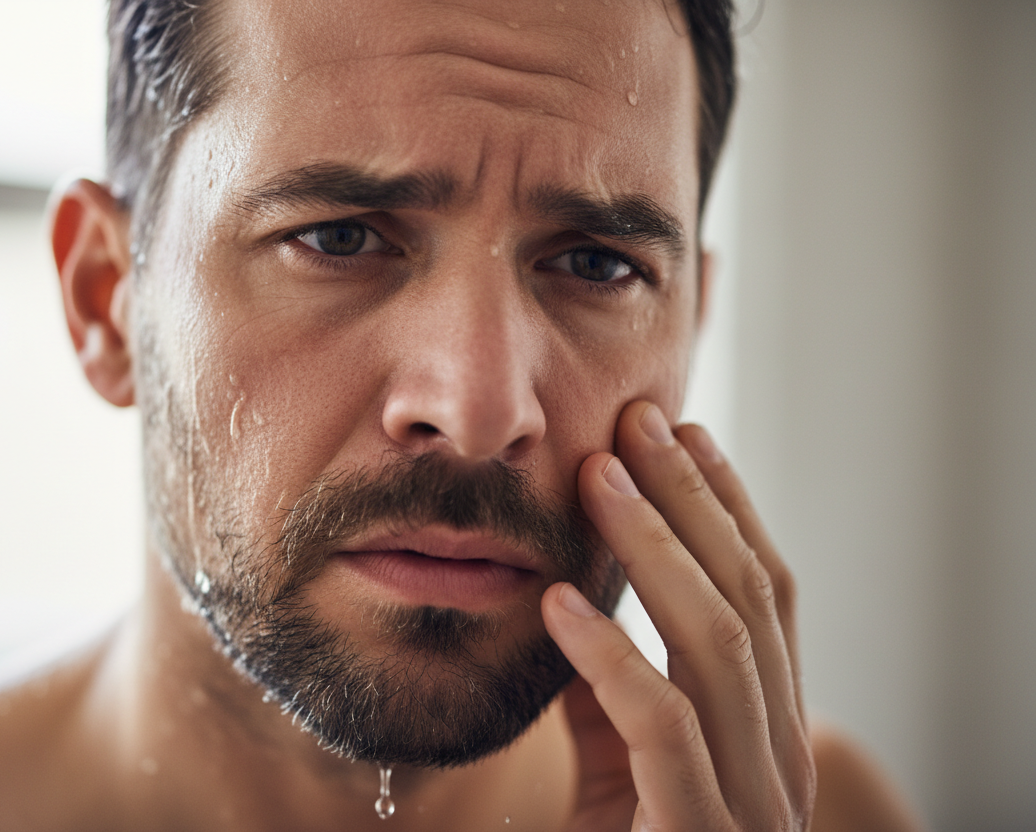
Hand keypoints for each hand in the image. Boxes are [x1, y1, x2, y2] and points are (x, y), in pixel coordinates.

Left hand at [542, 400, 813, 830]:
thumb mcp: (612, 770)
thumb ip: (605, 698)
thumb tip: (575, 609)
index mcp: (766, 734)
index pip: (765, 597)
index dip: (729, 509)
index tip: (682, 433)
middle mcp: (777, 762)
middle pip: (749, 601)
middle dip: (695, 502)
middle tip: (641, 419)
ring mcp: (749, 806)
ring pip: (719, 648)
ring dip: (657, 551)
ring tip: (599, 477)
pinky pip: (659, 731)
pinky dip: (610, 658)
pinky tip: (557, 603)